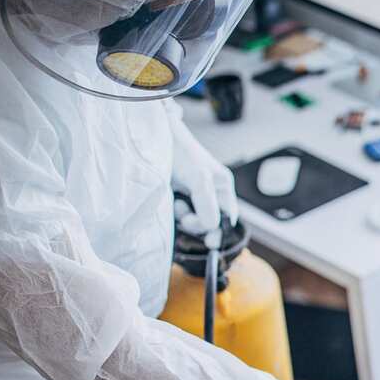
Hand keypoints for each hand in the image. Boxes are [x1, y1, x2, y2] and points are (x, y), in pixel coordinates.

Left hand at [169, 118, 238, 234]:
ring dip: (184, 216)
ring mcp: (192, 194)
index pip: (227, 217)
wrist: (152, 136)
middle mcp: (210, 192)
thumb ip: (208, 203)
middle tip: (185, 218)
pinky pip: (180, 214)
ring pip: (194, 218)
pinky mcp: (176, 195)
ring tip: (175, 202)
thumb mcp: (199, 177)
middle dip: (198, 223)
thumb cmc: (180, 152)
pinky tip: (170, 201)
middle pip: (210, 221)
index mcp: (222, 186)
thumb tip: (213, 226)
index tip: (209, 243)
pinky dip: (174, 213)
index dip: (219, 231)